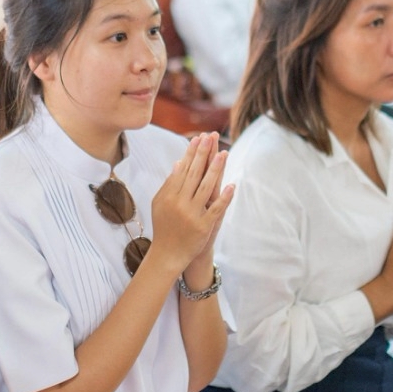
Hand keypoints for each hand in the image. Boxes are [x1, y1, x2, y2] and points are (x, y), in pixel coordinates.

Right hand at [146, 134, 235, 276]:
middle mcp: (179, 203)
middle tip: (211, 137)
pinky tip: (232, 186)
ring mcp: (192, 215)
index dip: (191, 153)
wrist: (168, 254)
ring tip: (224, 154)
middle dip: (203, 154)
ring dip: (216, 170)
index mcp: (169, 195)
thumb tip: (178, 163)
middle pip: (194, 174)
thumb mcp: (160, 204)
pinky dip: (224, 198)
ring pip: (206, 188)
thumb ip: (169, 184)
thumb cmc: (164, 226)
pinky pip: (216, 209)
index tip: (198, 138)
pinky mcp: (203, 226)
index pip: (183, 169)